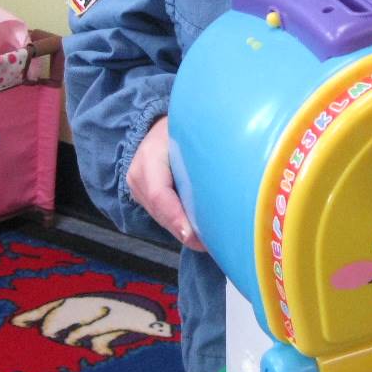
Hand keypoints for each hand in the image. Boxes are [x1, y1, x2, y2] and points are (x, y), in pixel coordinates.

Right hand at [125, 117, 204, 251]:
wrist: (156, 126)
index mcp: (150, 157)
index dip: (176, 217)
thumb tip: (234, 173)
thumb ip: (204, 153)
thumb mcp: (191, 135)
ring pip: (161, 217)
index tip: (193, 236)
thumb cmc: (180, 130)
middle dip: (185, 231)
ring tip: (209, 243)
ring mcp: (138, 189)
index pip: (159, 194)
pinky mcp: (143, 197)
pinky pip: (162, 215)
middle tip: (212, 245)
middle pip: (161, 212)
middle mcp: (139, 175)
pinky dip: (180, 225)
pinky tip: (199, 234)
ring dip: (184, 231)